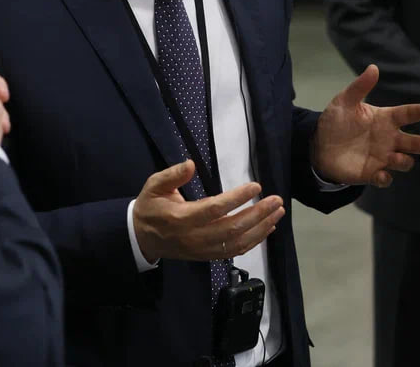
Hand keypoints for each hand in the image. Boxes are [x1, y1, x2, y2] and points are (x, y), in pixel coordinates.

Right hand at [133, 160, 285, 263]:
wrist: (141, 238)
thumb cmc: (150, 208)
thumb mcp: (153, 186)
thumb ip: (172, 175)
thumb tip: (191, 164)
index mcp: (180, 218)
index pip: (214, 209)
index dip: (237, 198)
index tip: (255, 186)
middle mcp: (193, 237)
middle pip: (231, 229)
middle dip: (257, 214)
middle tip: (276, 200)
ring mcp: (201, 250)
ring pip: (236, 243)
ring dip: (260, 228)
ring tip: (277, 213)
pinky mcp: (206, 256)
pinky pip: (234, 252)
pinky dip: (254, 241)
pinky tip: (267, 228)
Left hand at [311, 64, 419, 187]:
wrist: (319, 145)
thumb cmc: (336, 120)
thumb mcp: (345, 101)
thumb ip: (360, 87)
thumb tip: (373, 67)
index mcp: (385, 119)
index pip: (406, 114)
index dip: (419, 112)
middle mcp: (389, 139)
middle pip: (412, 142)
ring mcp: (382, 157)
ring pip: (403, 161)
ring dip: (404, 161)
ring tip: (397, 158)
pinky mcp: (371, 173)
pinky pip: (383, 178)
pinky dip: (385, 178)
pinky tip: (382, 175)